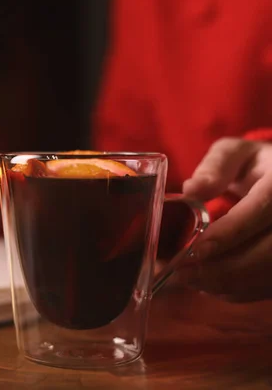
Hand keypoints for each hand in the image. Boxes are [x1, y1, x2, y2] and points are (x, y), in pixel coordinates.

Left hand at [178, 137, 271, 301]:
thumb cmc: (256, 166)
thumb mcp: (236, 154)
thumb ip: (215, 167)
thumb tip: (191, 190)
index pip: (261, 211)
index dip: (229, 234)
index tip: (195, 251)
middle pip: (269, 253)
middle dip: (223, 268)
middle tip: (182, 273)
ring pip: (269, 275)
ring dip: (226, 283)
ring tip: (188, 279)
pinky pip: (268, 287)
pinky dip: (237, 290)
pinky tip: (209, 283)